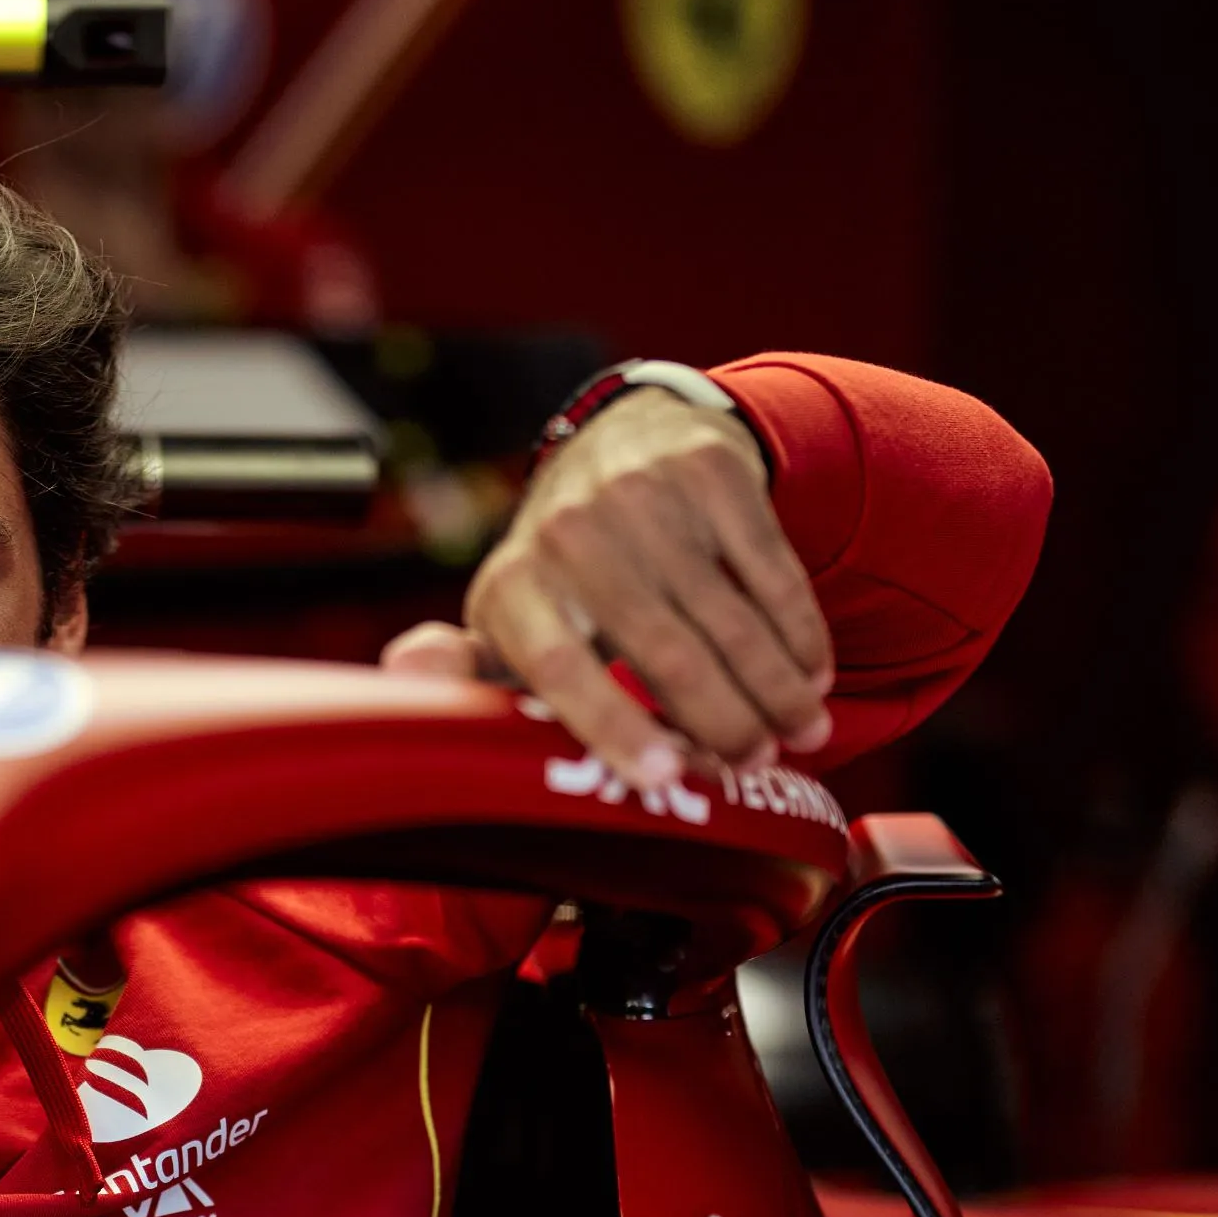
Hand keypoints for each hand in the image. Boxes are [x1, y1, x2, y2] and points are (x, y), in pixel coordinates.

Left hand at [384, 392, 832, 784]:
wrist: (629, 439)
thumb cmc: (568, 567)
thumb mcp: (511, 617)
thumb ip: (470, 672)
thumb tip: (407, 677)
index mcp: (512, 586)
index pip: (557, 667)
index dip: (611, 726)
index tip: (665, 777)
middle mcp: (569, 531)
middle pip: (660, 651)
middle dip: (722, 721)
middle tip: (756, 764)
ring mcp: (642, 495)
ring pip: (727, 618)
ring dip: (775, 687)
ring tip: (801, 730)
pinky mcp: (710, 472)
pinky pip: (769, 571)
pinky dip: (797, 630)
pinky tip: (810, 671)